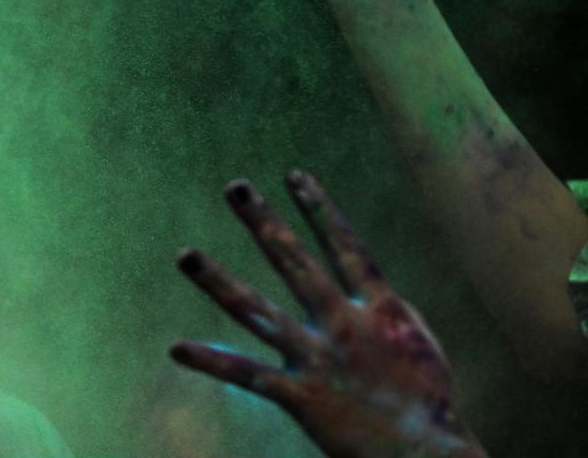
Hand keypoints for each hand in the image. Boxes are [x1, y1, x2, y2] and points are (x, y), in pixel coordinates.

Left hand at [170, 172, 486, 457]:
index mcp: (379, 307)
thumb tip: (363, 276)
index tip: (294, 174)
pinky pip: (246, 374)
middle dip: (263, 222)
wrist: (427, 456)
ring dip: (217, 280)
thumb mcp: (414, 338)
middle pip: (294, 262)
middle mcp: (343, 324)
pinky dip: (210, 360)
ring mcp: (318, 358)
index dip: (320, 209)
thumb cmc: (425, 397)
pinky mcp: (301, 396)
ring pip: (257, 311)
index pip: (346, 246)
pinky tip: (176, 347)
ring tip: (185, 253)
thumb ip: (383, 304)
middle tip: (235, 186)